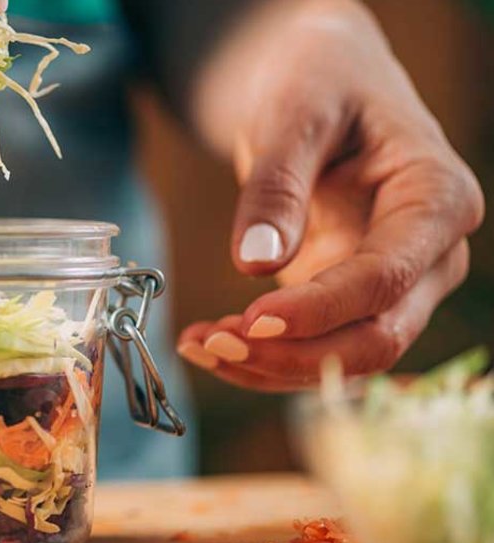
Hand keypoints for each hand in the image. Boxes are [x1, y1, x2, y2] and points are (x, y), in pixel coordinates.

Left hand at [176, 0, 484, 389]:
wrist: (322, 83)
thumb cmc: (320, 84)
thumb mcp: (296, 114)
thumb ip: (279, 185)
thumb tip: (254, 263)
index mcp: (437, 199)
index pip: (387, 276)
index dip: (321, 309)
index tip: (253, 321)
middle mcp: (429, 254)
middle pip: (377, 337)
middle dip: (293, 355)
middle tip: (215, 345)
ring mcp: (394, 284)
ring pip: (345, 357)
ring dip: (270, 366)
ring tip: (198, 346)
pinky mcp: (349, 299)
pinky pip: (314, 345)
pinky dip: (262, 355)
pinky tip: (209, 343)